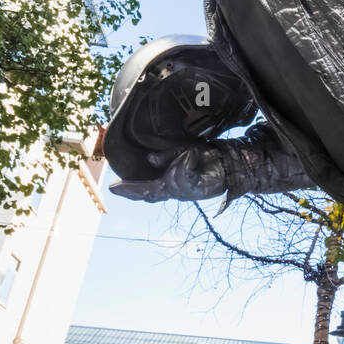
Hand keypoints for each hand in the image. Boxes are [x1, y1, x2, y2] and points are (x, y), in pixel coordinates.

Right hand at [109, 146, 225, 201]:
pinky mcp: (197, 189)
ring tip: (187, 154)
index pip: (145, 189)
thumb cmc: (206, 157)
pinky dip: (185, 161)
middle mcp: (175, 190)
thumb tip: (150, 159)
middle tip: (115, 187)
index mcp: (168, 182)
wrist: (229, 162)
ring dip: (174, 164)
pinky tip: (192, 154)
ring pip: (169, 182)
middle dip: (133, 190)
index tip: (113, 187)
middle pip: (150, 193)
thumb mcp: (183, 151)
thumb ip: (166, 156)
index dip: (129, 190)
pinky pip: (183, 175)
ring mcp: (186, 192)